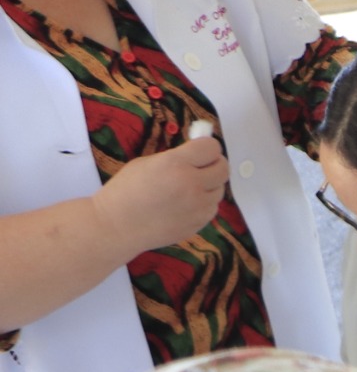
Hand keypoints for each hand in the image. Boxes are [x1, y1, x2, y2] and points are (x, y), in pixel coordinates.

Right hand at [94, 137, 227, 254]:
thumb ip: (176, 158)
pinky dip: (204, 203)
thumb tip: (196, 153)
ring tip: (188, 187)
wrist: (118, 225)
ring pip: (220, 189)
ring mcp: (198, 206)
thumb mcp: (147, 163)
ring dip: (210, 185)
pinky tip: (186, 203)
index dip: (207, 146)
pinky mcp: (200, 222)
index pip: (211, 148)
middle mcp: (192, 184)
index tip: (201, 149)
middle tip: (202, 165)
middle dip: (214, 163)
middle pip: (223, 168)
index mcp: (175, 164)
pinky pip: (212, 207)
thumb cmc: (126, 190)